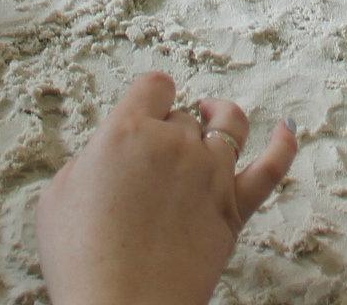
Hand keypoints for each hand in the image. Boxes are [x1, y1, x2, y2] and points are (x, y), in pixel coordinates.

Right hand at [38, 71, 297, 304]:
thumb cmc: (83, 260)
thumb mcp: (60, 195)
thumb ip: (90, 161)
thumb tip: (109, 157)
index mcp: (128, 131)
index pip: (154, 86)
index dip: (150, 98)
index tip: (146, 110)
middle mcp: (175, 144)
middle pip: (183, 116)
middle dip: (168, 131)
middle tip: (151, 164)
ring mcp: (210, 174)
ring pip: (228, 125)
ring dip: (220, 117)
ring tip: (213, 116)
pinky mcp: (234, 208)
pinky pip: (270, 168)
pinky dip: (283, 145)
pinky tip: (286, 131)